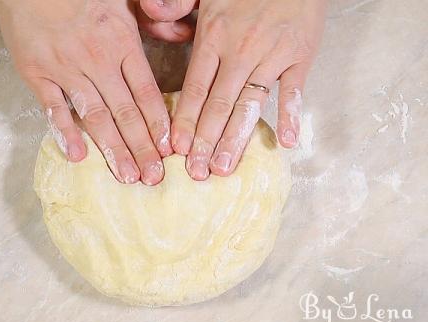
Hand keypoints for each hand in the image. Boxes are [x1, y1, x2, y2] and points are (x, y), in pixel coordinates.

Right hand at [0, 0, 172, 184]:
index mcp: (121, 43)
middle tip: (154, 177)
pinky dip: (64, 132)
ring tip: (127, 176)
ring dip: (112, 148)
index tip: (170, 150)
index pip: (147, 93)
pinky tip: (77, 155)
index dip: (159, 124)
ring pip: (95, 116)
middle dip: (142, 147)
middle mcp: (97, 61)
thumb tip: (183, 36)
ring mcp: (66, 70)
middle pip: (125, 112)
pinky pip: (53, 108)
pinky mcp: (37, 73)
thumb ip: (156, 17)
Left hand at [139, 0, 325, 179]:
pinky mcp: (300, 55)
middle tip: (197, 172)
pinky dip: (291, 114)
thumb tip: (153, 13)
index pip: (195, 87)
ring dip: (237, 138)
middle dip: (206, 141)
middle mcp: (240, 51)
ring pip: (250, 103)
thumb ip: (176, 3)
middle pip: (219, 104)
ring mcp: (271, 55)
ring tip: (225, 167)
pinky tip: (287, 141)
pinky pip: (294, 89)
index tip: (177, 148)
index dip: (186, 120)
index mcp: (214, 37)